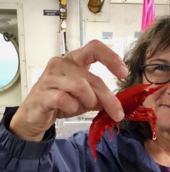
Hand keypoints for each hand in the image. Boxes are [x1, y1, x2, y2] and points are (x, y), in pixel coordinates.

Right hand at [9, 40, 127, 140]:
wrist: (35, 115)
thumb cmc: (61, 102)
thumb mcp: (85, 98)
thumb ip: (100, 97)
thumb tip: (117, 103)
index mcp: (74, 60)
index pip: (94, 48)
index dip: (111, 58)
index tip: (124, 73)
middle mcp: (61, 64)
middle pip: (93, 78)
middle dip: (108, 98)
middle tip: (118, 113)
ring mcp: (50, 77)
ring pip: (81, 87)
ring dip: (88, 102)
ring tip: (82, 107)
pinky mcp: (42, 93)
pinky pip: (64, 99)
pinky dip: (72, 107)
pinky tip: (69, 109)